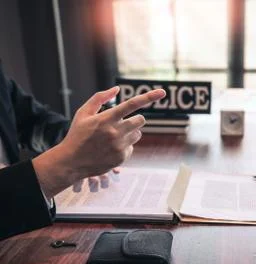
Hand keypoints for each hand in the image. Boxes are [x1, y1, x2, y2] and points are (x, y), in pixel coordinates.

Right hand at [34, 86, 165, 197]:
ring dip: (130, 132)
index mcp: (106, 118)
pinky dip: (125, 145)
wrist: (71, 162)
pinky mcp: (122, 157)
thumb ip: (99, 98)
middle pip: (141, 120)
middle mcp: (115, 131)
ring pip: (138, 133)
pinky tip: (111, 148)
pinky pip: (132, 146)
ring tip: (114, 137)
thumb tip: (116, 89)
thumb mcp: (83, 113)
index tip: (162, 92)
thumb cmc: (77, 135)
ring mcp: (119, 145)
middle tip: (123, 123)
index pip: (132, 104)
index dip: (149, 97)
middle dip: (135, 119)